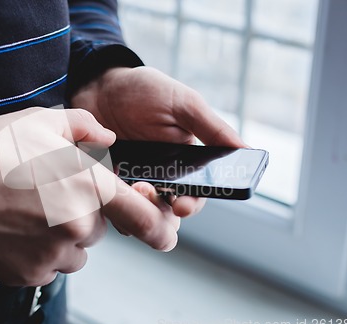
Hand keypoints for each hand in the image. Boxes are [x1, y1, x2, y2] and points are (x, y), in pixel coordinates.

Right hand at [0, 107, 179, 285]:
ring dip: (63, 236)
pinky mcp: (30, 273)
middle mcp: (78, 226)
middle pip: (99, 228)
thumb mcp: (43, 121)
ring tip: (31, 212)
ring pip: (76, 250)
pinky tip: (17, 229)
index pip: (141, 214)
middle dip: (84, 214)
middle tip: (51, 195)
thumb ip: (86, 126)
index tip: (165, 233)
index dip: (157, 224)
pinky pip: (50, 266)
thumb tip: (109, 138)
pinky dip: (41, 252)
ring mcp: (53, 254)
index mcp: (88, 187)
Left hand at [71, 66, 245, 216]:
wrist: (99, 86)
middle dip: (159, 211)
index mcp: (185, 162)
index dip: (191, 204)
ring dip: (134, 210)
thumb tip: (246, 150)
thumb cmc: (145, 91)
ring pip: (138, 213)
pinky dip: (108, 205)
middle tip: (146, 193)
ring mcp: (131, 182)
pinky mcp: (106, 183)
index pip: (195, 194)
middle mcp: (160, 177)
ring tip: (126, 188)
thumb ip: (212, 128)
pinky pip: (109, 205)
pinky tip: (104, 192)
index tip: (181, 206)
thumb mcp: (183, 103)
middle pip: (166, 211)